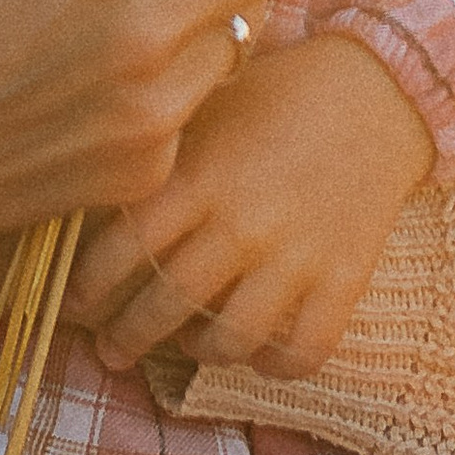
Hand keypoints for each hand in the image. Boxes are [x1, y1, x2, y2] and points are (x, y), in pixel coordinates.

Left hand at [63, 33, 436, 380]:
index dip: (88, 285)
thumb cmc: (278, 93)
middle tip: (112, 351)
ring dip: (198, 352)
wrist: (378, 89)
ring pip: (229, 339)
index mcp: (200, 177)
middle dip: (127, 336)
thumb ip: (160, 155)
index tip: (76, 303)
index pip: (124, 248)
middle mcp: (242, 224)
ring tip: (186, 346)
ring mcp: (295, 257)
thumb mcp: (207, 109)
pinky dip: (274, 365)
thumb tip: (98, 197)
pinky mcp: (344, 280)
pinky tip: (259, 353)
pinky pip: (301, 351)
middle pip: (167, 303)